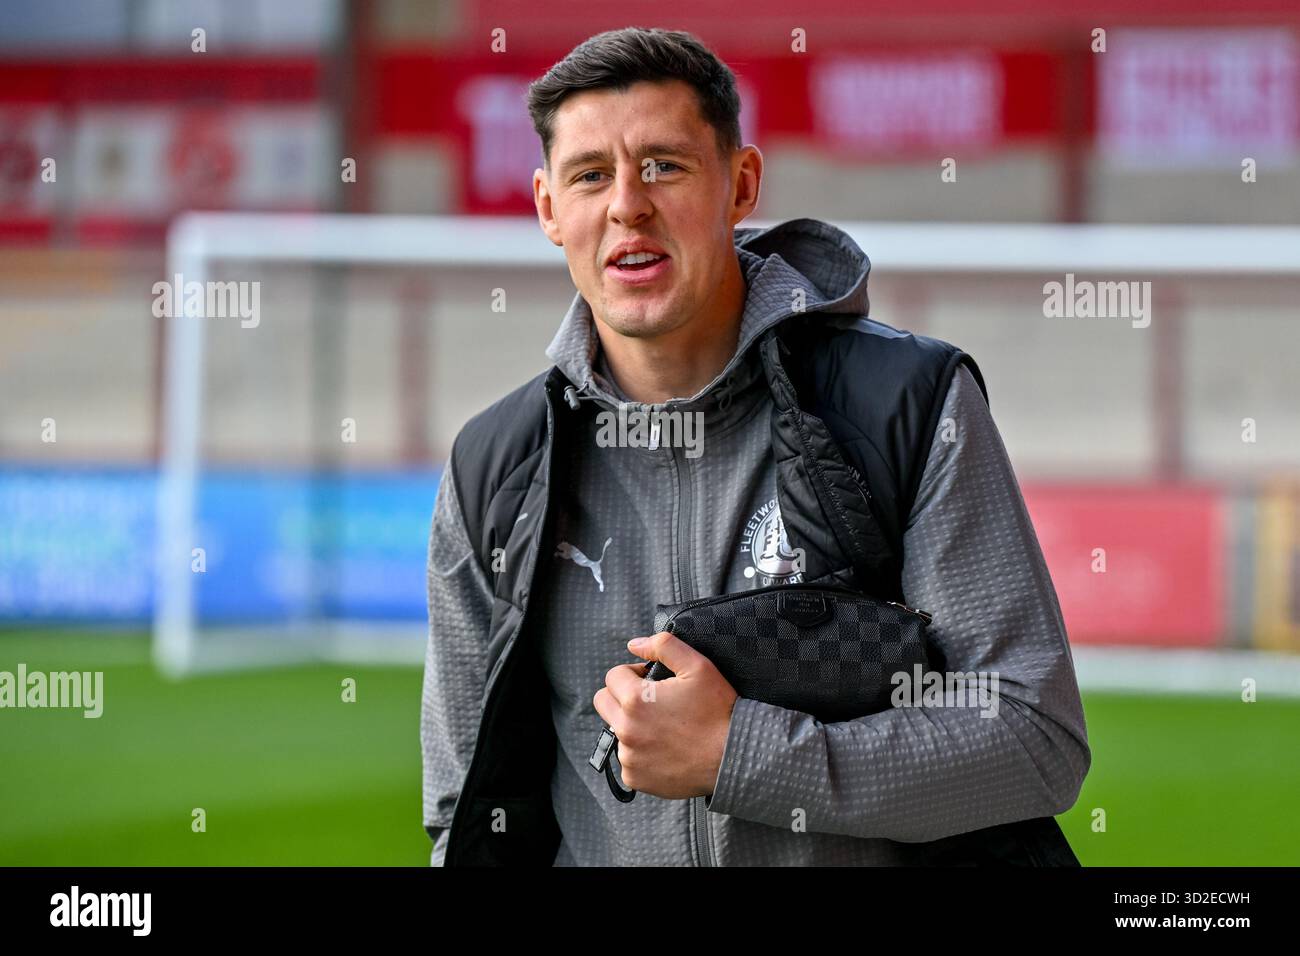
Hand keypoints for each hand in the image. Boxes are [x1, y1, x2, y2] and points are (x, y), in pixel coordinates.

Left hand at [593, 631, 738, 799]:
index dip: (633, 674)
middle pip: (603, 702)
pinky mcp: (635, 778)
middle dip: (622, 696)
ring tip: (662, 727)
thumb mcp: (698, 666)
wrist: (733, 757)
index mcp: (635, 700)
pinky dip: (640, 752)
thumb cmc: (718, 711)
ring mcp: (629, 757)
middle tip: (651, 701)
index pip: (613, 676)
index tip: (653, 682)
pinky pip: (626, 759)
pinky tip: (664, 749)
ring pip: (615, 730)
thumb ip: (663, 645)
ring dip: (631, 725)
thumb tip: (634, 645)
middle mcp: (626, 730)